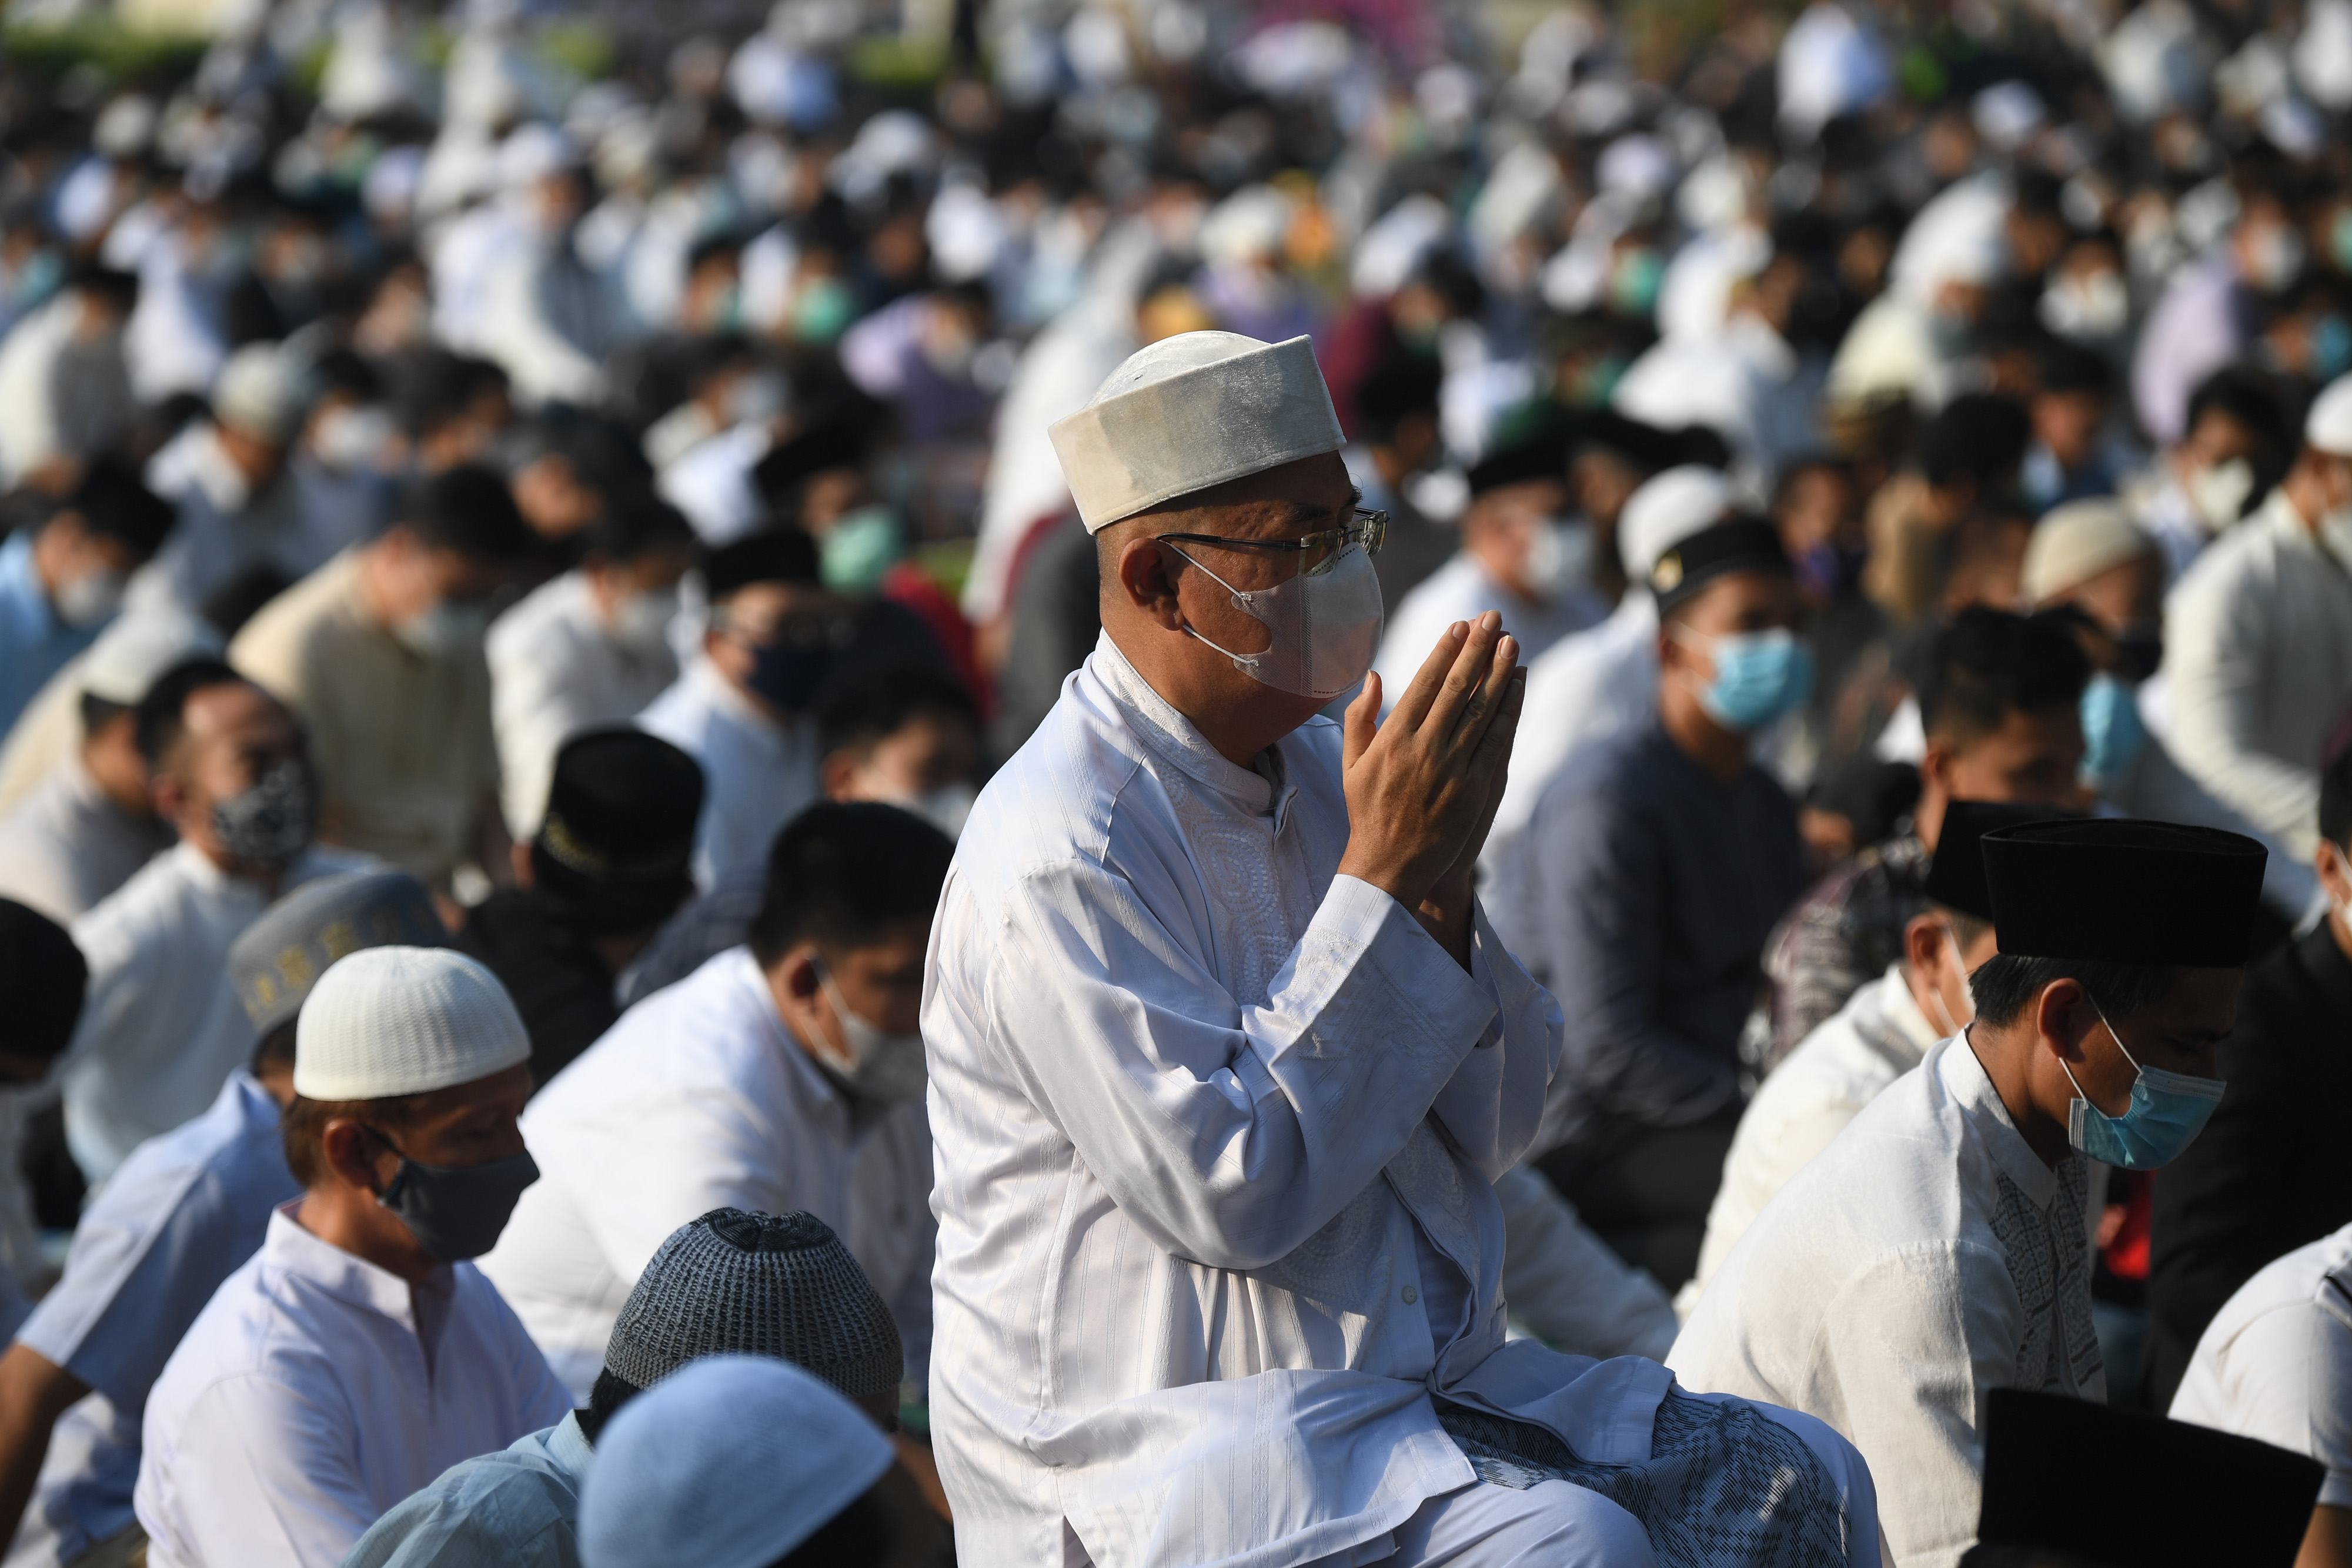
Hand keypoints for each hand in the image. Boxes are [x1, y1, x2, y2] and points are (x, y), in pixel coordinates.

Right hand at [1337, 613, 1524, 953]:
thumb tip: (1375, 675)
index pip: (1424, 684)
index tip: (1460, 625)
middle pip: (1457, 689)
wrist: (1388, 868)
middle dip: (1477, 650)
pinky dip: (1509, 711)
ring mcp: (1451, 770)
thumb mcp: (1352, 764)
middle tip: (1492, 618)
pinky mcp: (1474, 790)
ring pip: (1482, 711)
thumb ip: (1361, 718)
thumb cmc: (1366, 813)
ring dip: (1499, 673)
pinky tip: (1517, 686)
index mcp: (1392, 740)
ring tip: (1511, 642)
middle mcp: (1423, 750)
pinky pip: (1497, 742)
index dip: (1445, 652)